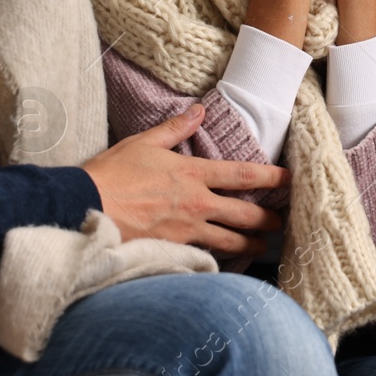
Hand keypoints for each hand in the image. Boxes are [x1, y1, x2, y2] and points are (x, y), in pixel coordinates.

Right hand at [82, 104, 287, 254]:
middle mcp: (196, 204)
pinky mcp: (173, 251)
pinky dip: (221, 260)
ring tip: (262, 247)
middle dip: (267, 220)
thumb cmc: (112, 174)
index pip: (242, 176)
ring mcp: (186, 231)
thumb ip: (176, 128)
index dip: (270, 178)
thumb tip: (200, 111)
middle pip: (245, 215)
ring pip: (231, 241)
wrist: (86, 207)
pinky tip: (227, 264)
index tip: (289, 180)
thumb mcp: (144, 142)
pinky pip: (206, 258)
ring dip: (251, 244)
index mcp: (192, 174)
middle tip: (281, 223)